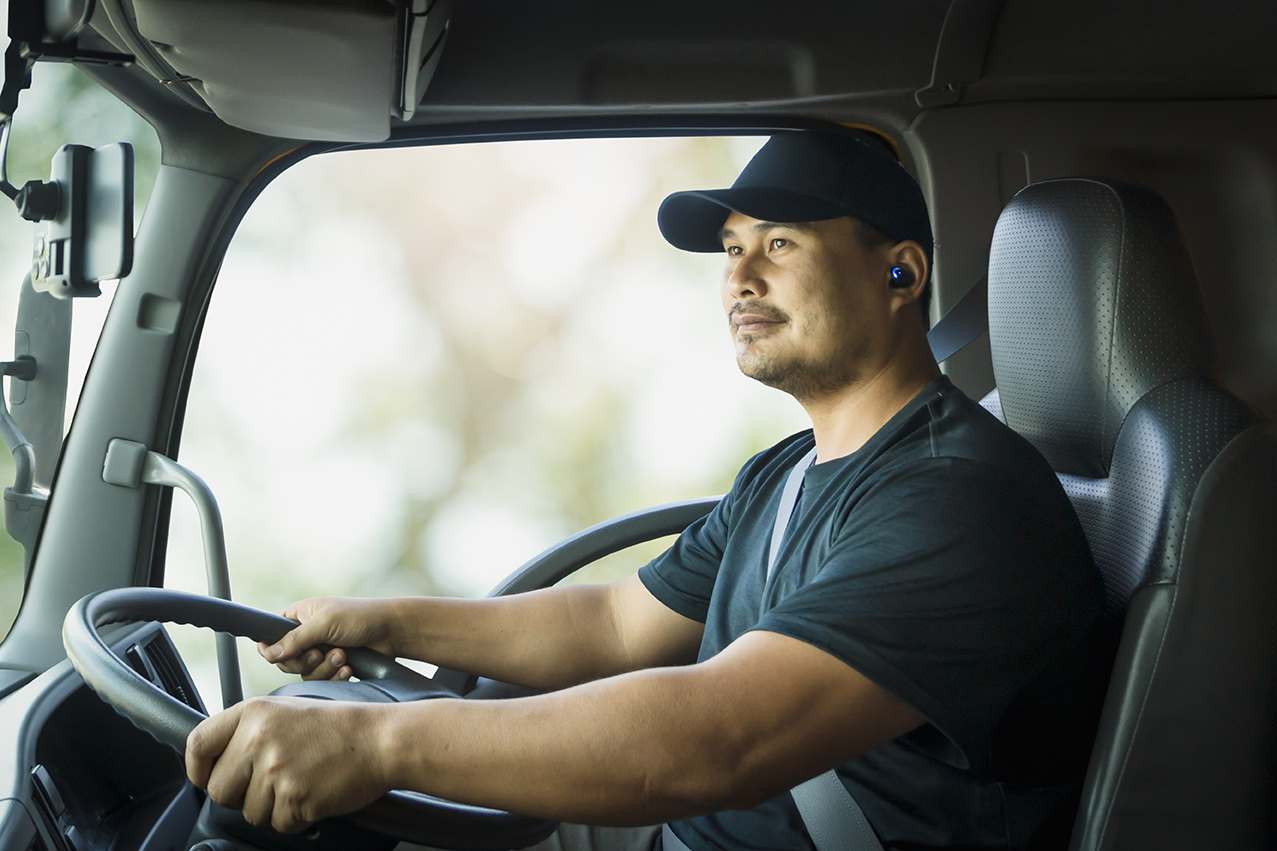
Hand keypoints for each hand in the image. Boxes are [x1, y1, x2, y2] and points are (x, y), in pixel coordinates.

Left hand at [185, 696, 391, 832]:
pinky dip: (294, 817)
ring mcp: (275, 770)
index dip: (197, 768)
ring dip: (271, 807)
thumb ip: (247, 731)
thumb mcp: (285, 710)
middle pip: (218, 789)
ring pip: (248, 812)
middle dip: (240, 795)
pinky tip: (312, 794)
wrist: (378, 740)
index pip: (198, 744)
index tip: (206, 776)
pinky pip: (278, 824)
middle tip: (269, 783)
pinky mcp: (294, 797)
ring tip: (299, 782)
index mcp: (253, 713)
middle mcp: (259, 739)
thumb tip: (214, 760)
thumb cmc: (336, 727)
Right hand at [259, 597, 397, 680]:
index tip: (279, 656)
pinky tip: (349, 669)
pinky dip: (335, 677)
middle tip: (321, 653)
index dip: (271, 648)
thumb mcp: (324, 624)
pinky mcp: (333, 667)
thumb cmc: (359, 617)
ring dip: (324, 669)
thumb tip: (268, 654)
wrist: (392, 631)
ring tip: (343, 656)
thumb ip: (295, 639)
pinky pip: (323, 681)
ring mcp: (320, 652)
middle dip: (305, 661)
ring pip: (305, 674)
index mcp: (299, 616)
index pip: (270, 635)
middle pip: (286, 661)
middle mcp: (306, 635)